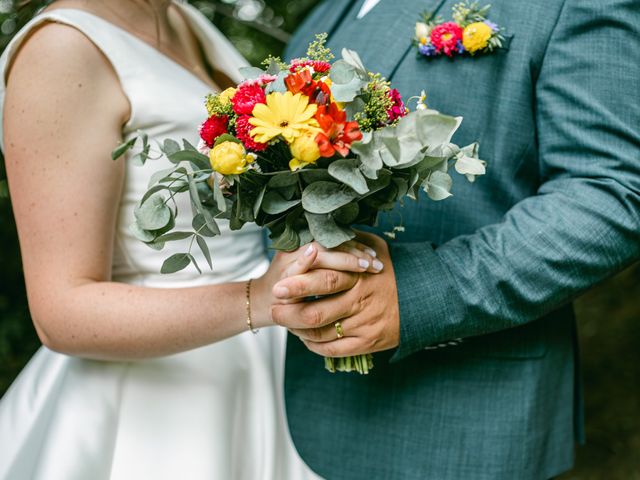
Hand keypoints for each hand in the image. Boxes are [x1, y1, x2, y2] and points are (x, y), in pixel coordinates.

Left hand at [271, 233, 399, 356]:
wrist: (427, 298)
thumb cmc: (395, 270)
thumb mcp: (377, 247)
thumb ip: (350, 240)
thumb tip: (322, 230)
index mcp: (360, 276)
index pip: (325, 279)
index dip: (298, 284)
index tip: (278, 285)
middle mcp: (361, 301)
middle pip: (317, 312)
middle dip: (290, 313)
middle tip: (274, 309)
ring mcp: (364, 324)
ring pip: (322, 333)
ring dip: (299, 330)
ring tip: (286, 322)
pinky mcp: (368, 342)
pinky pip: (334, 349)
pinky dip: (315, 345)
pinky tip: (306, 338)